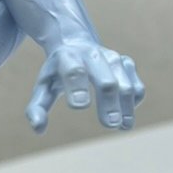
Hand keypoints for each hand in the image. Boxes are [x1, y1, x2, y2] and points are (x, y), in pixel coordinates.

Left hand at [26, 41, 144, 132]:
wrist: (75, 43)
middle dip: (109, 103)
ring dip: (126, 107)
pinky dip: (133, 103)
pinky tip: (126, 115)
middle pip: (107, 81)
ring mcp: (113, 59)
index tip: (79, 106)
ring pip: (126, 85)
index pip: (74, 71)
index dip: (77, 88)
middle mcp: (93, 56)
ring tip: (123, 126)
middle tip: (109, 125)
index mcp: (68, 58)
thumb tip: (38, 128)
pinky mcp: (127, 66)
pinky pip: (136, 86)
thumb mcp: (43, 87)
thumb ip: (37, 108)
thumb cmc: (57, 73)